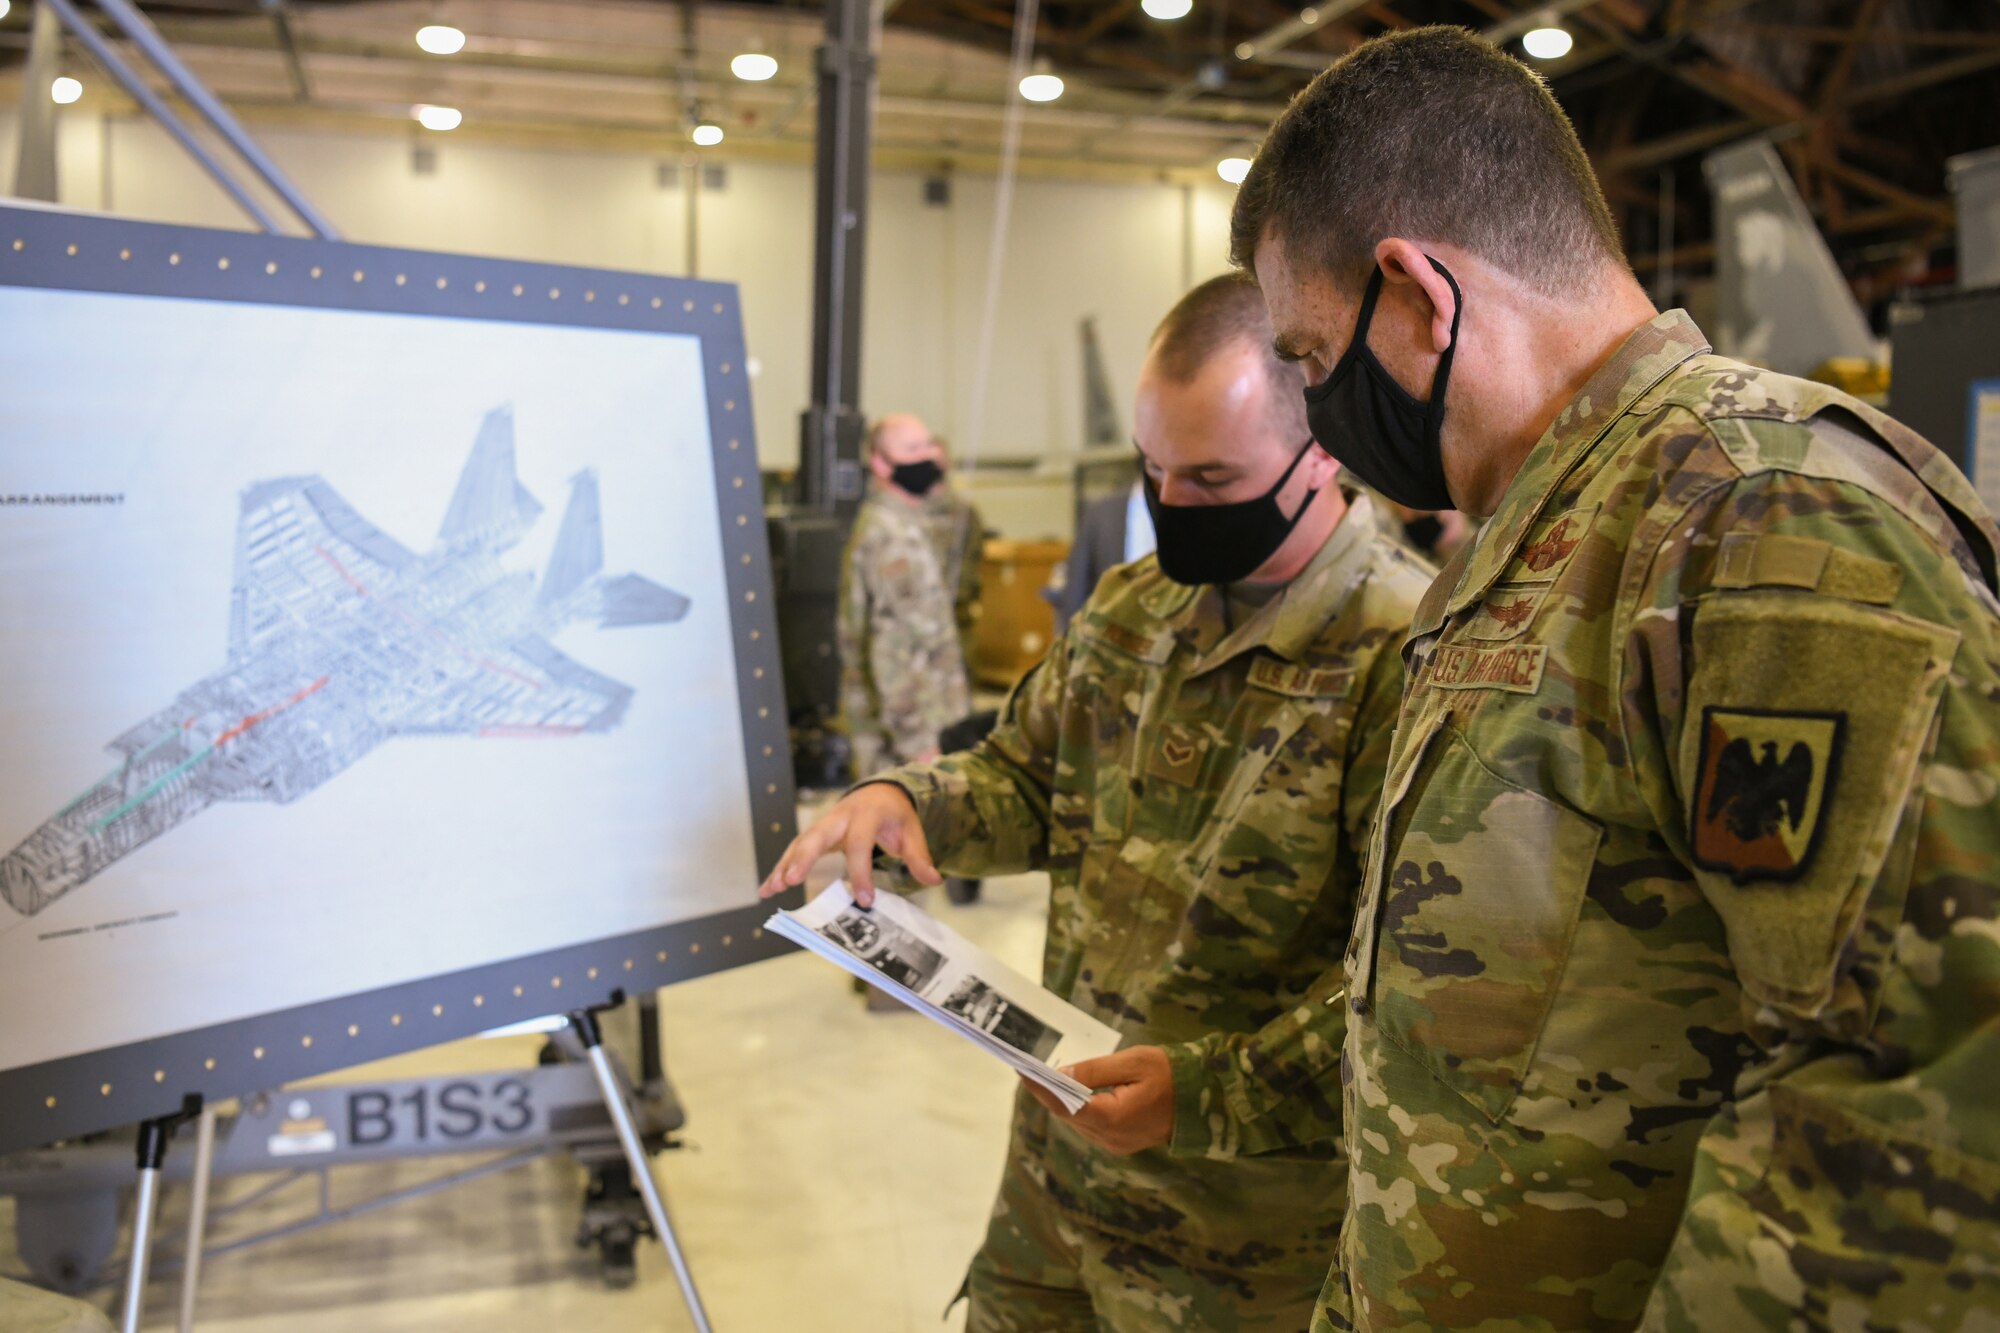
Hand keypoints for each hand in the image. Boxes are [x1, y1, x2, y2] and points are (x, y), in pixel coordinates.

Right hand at [756, 783, 939, 906]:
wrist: (880, 791)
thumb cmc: (895, 815)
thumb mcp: (912, 832)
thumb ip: (919, 856)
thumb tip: (934, 880)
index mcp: (867, 814)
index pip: (859, 844)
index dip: (861, 872)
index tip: (864, 900)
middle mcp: (840, 816)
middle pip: (818, 835)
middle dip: (804, 857)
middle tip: (792, 881)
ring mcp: (824, 824)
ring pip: (800, 842)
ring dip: (783, 865)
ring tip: (770, 889)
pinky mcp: (814, 833)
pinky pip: (794, 850)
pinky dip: (780, 867)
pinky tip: (768, 888)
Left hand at [1024, 1046, 1174, 1156]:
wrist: (1204, 1099)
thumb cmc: (1170, 1074)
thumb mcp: (1131, 1063)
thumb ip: (1093, 1071)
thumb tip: (1060, 1076)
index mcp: (1111, 1118)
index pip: (1064, 1105)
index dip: (1040, 1088)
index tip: (1022, 1072)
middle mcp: (1109, 1138)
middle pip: (1068, 1115)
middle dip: (1049, 1093)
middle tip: (1030, 1069)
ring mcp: (1116, 1145)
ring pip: (1078, 1122)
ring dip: (1063, 1102)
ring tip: (1046, 1078)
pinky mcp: (1121, 1144)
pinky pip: (1091, 1126)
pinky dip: (1080, 1109)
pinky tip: (1074, 1092)